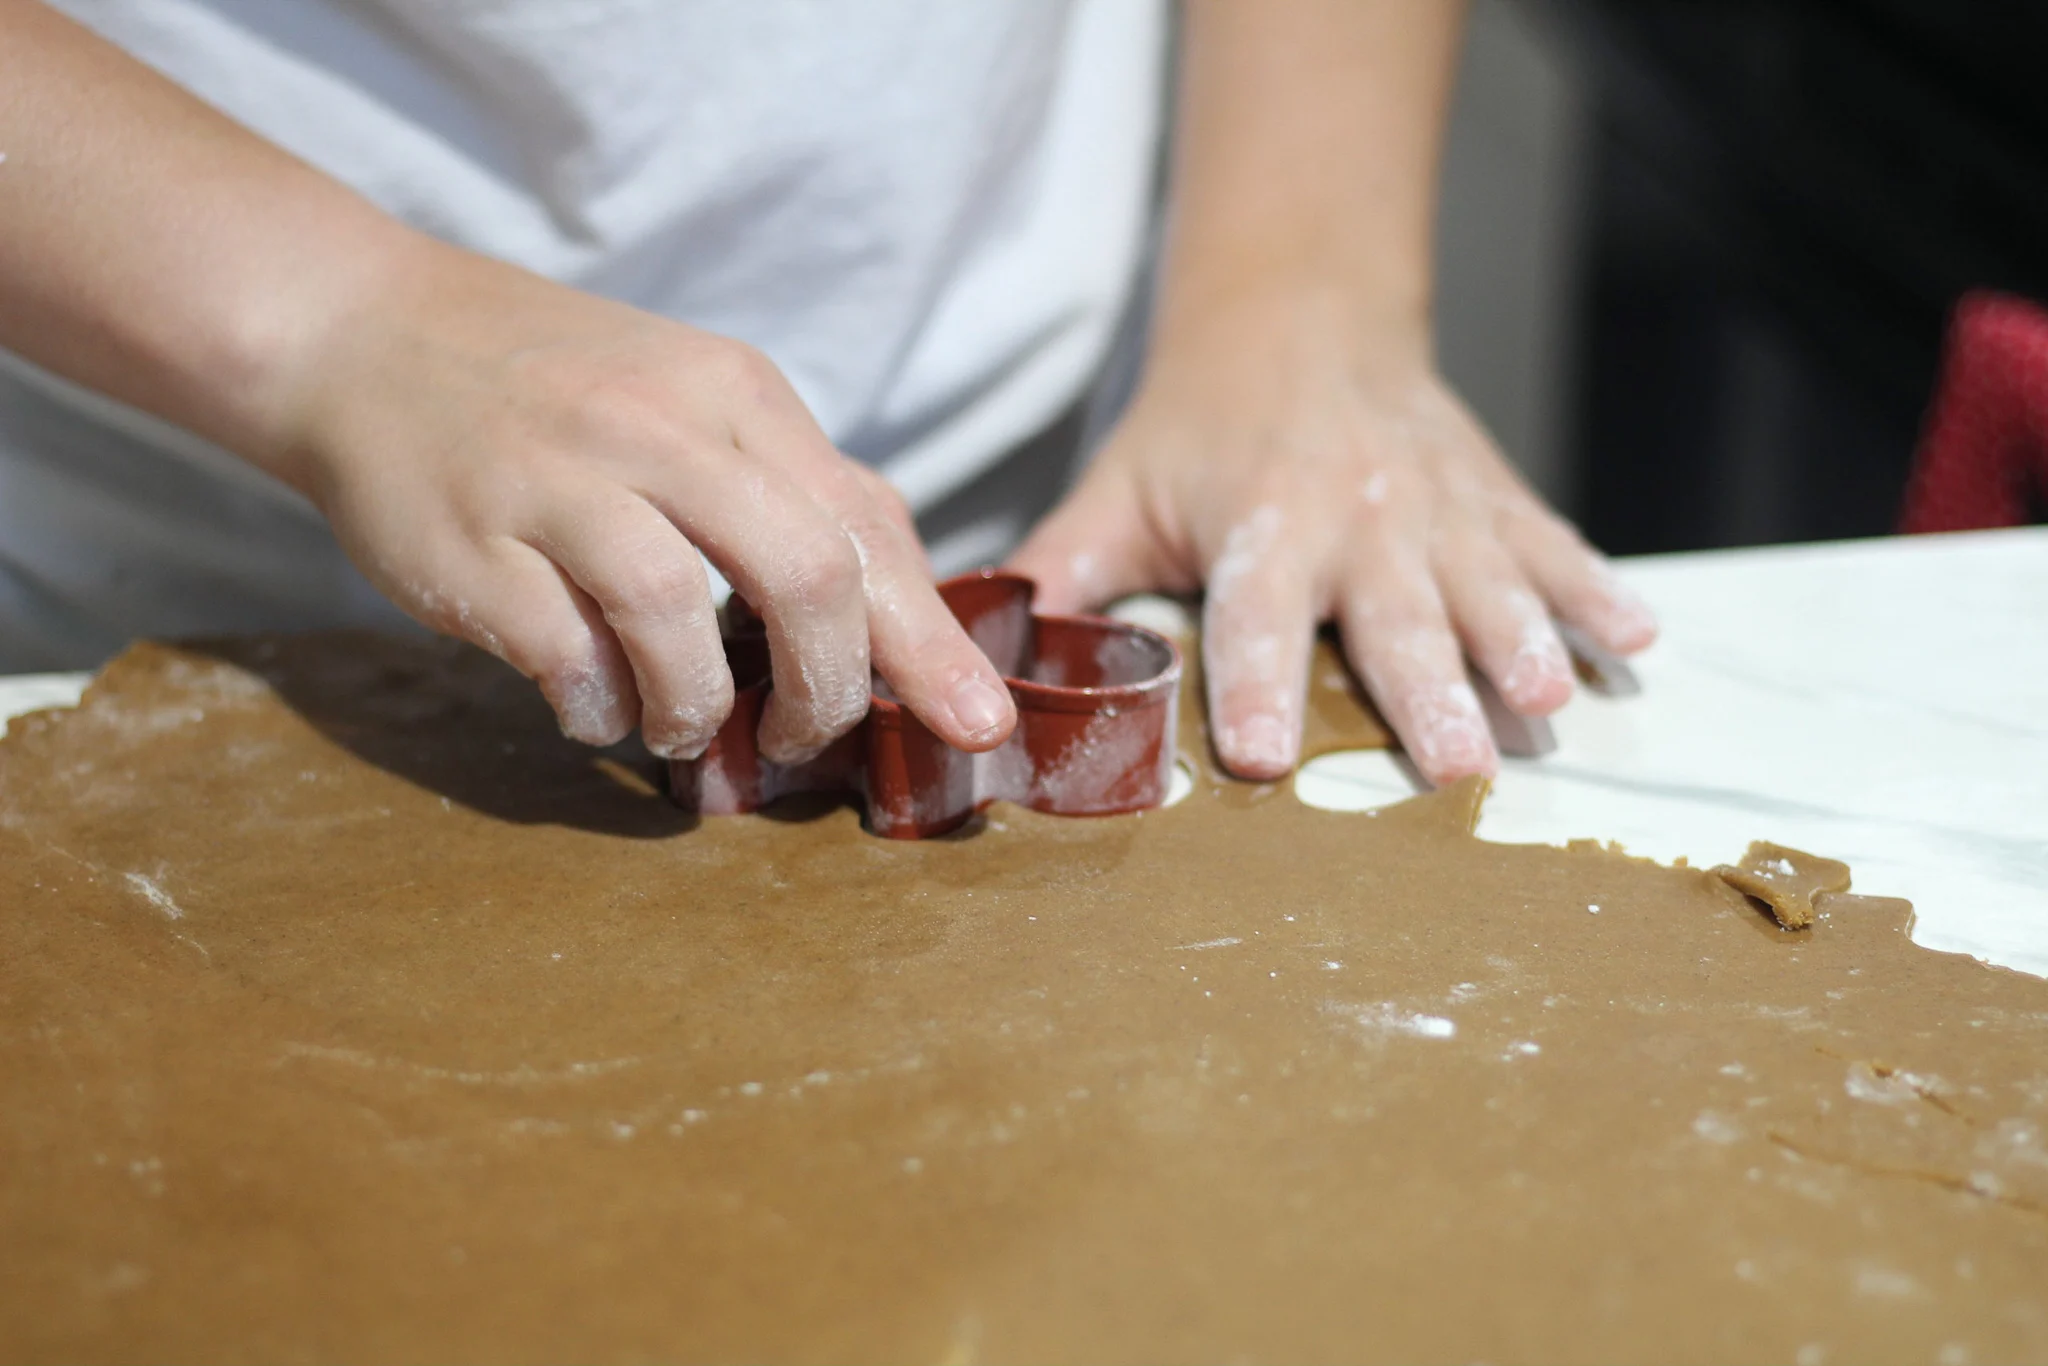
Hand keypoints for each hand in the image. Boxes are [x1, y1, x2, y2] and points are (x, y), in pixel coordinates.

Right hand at [272, 241, 1016, 761]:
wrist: (362, 333)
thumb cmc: (556, 388)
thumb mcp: (694, 397)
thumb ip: (797, 488)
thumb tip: (907, 596)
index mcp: (734, 394)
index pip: (867, 527)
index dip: (930, 643)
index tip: (977, 725)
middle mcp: (658, 426)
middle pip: (805, 574)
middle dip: (829, 688)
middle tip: (801, 738)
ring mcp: (558, 480)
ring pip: (679, 617)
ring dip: (700, 709)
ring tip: (683, 730)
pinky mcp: (470, 542)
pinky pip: (565, 655)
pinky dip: (599, 708)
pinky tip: (598, 708)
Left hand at [1009, 293, 1655, 785]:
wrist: (1300, 310)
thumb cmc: (1198, 426)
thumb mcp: (1118, 492)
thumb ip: (1063, 580)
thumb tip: (980, 669)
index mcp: (1261, 522)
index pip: (1255, 616)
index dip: (1260, 683)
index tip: (1265, 754)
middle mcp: (1358, 515)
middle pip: (1394, 616)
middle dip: (1428, 690)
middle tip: (1457, 766)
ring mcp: (1438, 505)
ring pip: (1488, 582)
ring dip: (1523, 642)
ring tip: (1554, 703)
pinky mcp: (1494, 494)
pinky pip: (1553, 545)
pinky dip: (1596, 591)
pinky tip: (1639, 642)